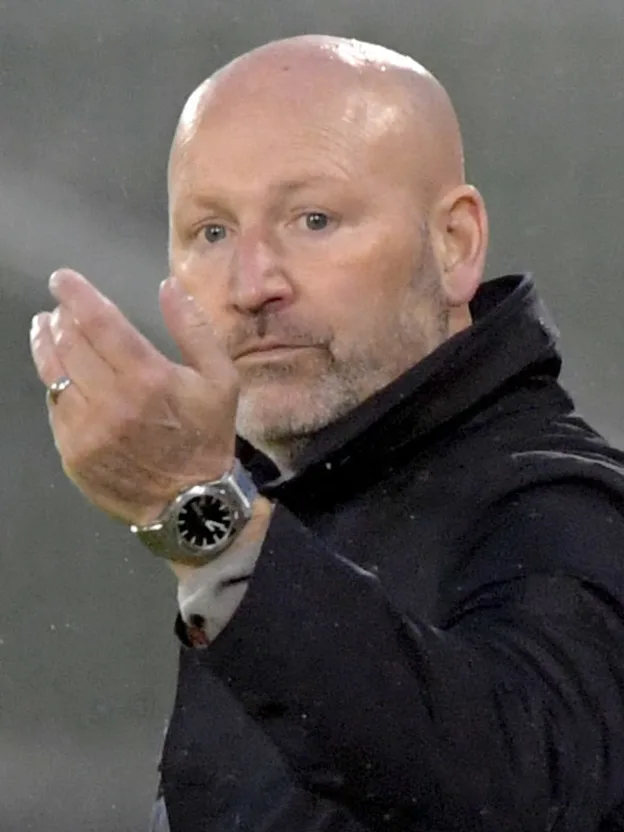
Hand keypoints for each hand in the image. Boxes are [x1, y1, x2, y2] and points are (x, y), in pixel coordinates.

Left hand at [29, 268, 239, 525]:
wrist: (193, 505)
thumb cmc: (208, 437)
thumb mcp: (221, 380)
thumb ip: (194, 329)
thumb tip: (167, 286)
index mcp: (148, 378)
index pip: (99, 321)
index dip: (76, 294)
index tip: (62, 279)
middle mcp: (111, 401)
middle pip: (70, 344)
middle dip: (61, 318)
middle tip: (60, 308)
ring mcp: (86, 430)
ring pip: (54, 375)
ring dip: (47, 345)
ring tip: (44, 329)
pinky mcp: (73, 454)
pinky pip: (55, 408)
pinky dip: (55, 384)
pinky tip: (61, 375)